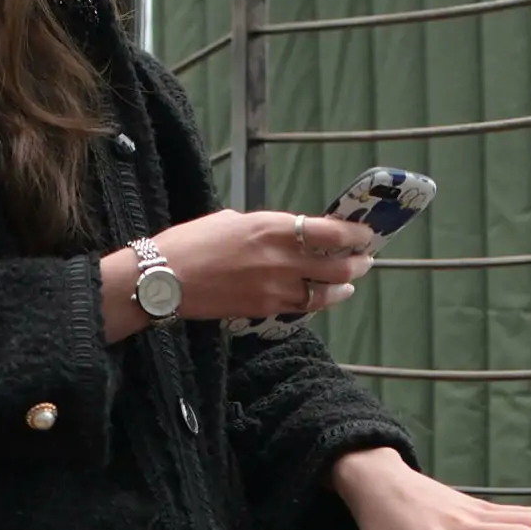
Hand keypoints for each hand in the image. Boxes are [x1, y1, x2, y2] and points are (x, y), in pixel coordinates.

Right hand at [128, 209, 376, 322]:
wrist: (165, 277)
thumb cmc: (192, 240)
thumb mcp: (234, 220)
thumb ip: (266, 227)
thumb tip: (286, 234)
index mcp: (273, 226)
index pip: (329, 232)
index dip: (354, 235)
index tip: (364, 234)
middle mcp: (280, 258)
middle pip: (336, 266)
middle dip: (357, 263)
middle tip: (365, 261)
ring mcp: (274, 288)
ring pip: (323, 293)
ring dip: (342, 288)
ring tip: (349, 284)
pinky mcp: (263, 309)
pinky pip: (300, 307)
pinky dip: (314, 302)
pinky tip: (317, 298)